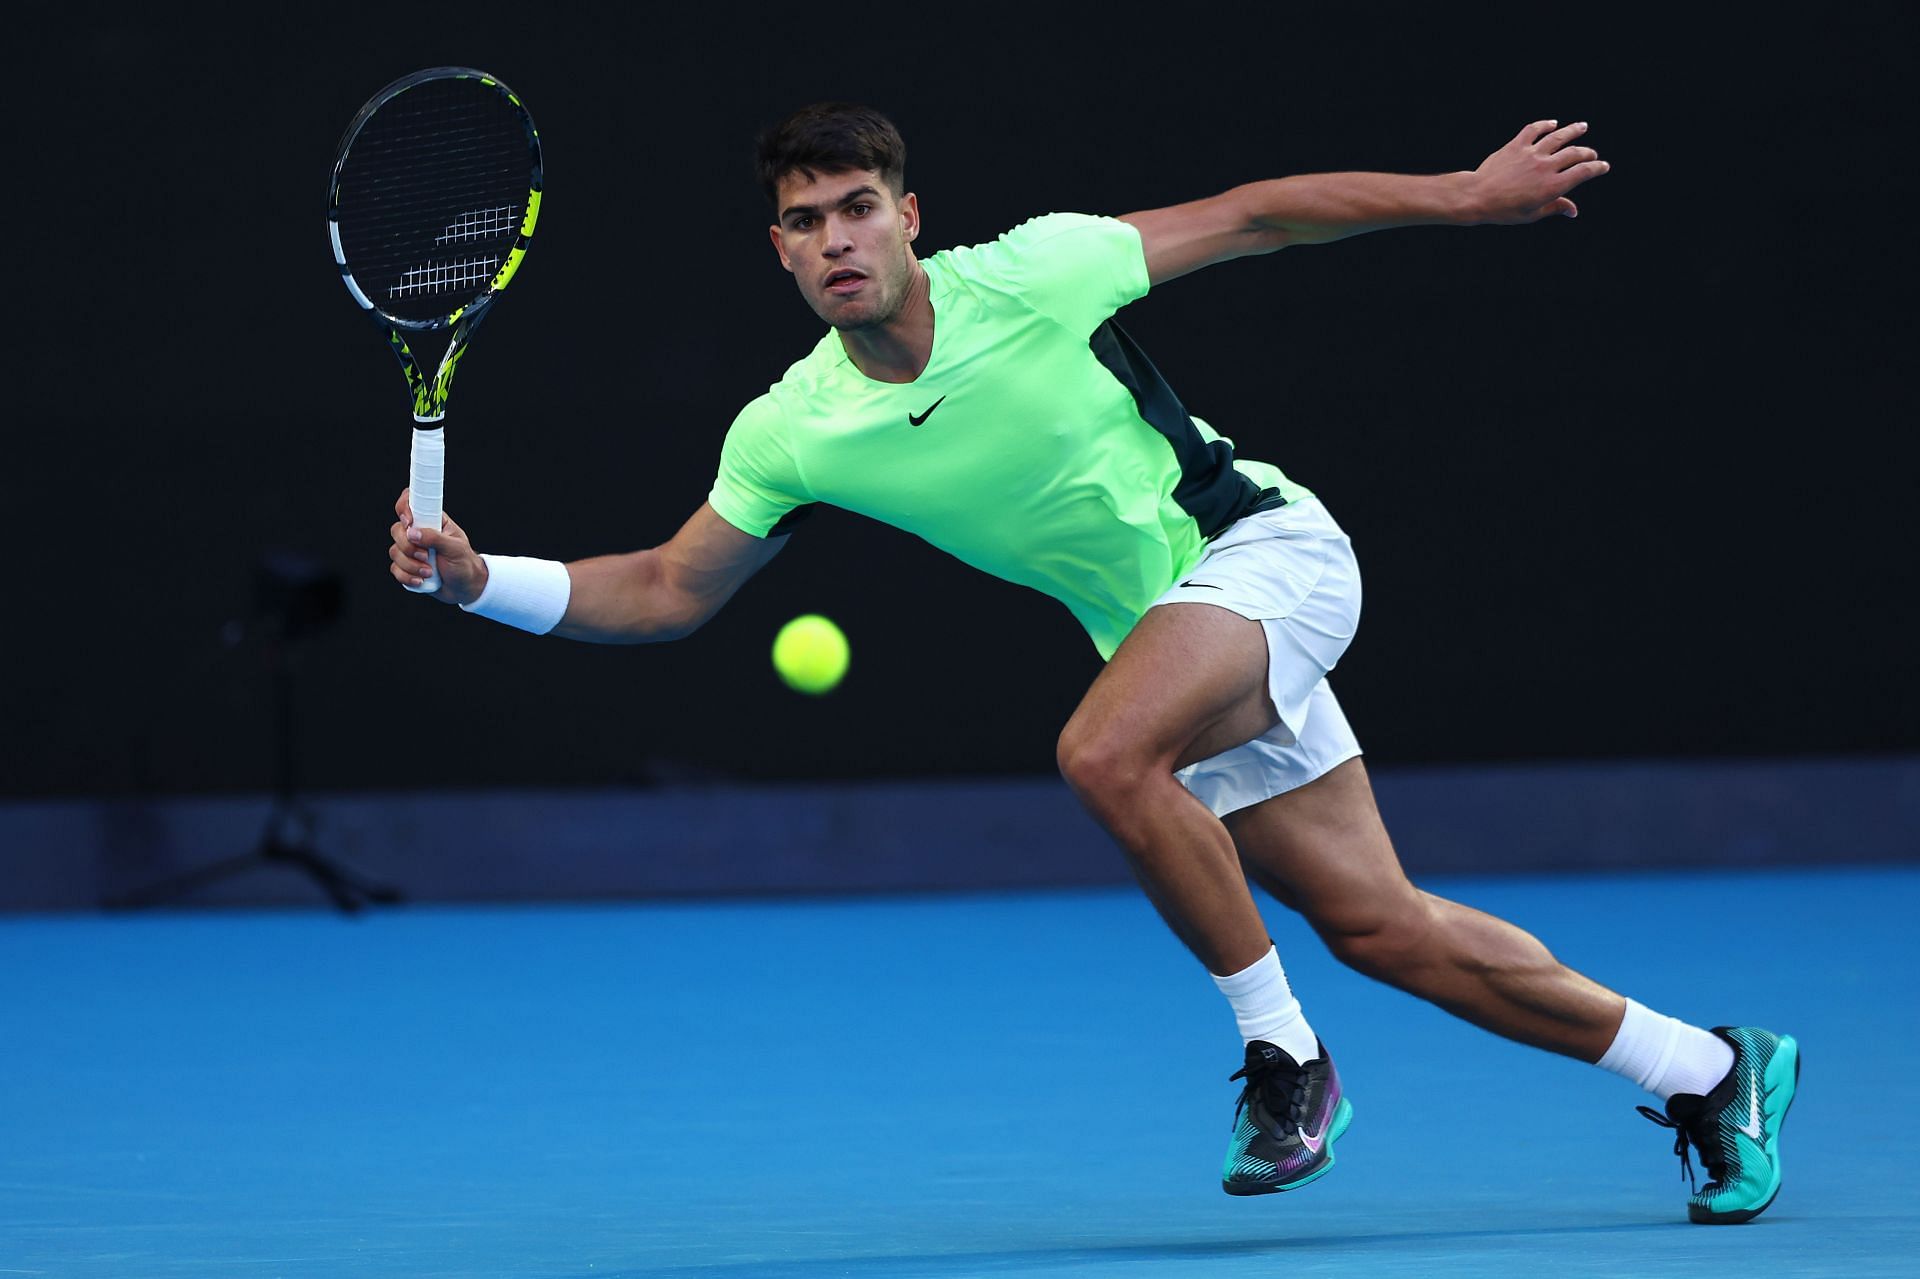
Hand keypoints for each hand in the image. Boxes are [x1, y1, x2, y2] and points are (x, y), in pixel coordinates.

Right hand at [389, 488, 487, 604]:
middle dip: (408, 547)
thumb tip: (412, 532)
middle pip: (397, 530)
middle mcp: (419, 533)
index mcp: (432, 521)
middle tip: (426, 556)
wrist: (466, 587)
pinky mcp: (407, 566)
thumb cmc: (464, 563)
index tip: (409, 522)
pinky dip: (407, 577)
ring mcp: (411, 550)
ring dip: (411, 565)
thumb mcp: (455, 548)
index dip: (404, 508)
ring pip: (395, 552)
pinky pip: (395, 568)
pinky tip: (421, 581)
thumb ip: (435, 538)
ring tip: (429, 573)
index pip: (411, 503)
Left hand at [1467, 120, 1609, 223]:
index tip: (1603, 166)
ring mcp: (1532, 154)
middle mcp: (1546, 167)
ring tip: (1582, 126)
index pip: (1583, 172)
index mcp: (1553, 186)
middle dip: (1587, 152)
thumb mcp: (1532, 214)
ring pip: (1558, 136)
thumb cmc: (1504, 210)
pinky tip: (1552, 123)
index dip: (1597, 168)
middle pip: (1575, 153)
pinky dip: (1545, 124)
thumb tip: (1573, 211)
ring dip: (1573, 130)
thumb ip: (1555, 208)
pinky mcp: (1517, 145)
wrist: (1478, 197)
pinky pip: (1534, 129)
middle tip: (1591, 154)